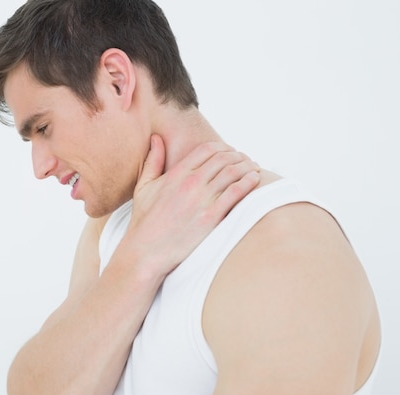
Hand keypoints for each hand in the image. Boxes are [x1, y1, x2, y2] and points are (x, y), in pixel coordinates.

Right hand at [123, 135, 259, 278]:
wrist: (146, 251)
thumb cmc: (144, 221)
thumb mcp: (144, 187)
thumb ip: (152, 160)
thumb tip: (156, 138)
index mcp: (176, 174)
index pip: (207, 149)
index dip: (223, 147)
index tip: (231, 152)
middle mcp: (190, 183)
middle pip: (224, 159)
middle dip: (239, 156)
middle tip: (247, 160)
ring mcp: (202, 200)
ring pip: (233, 172)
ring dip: (248, 167)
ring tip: (254, 169)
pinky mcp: (211, 217)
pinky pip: (237, 193)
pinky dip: (249, 183)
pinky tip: (255, 181)